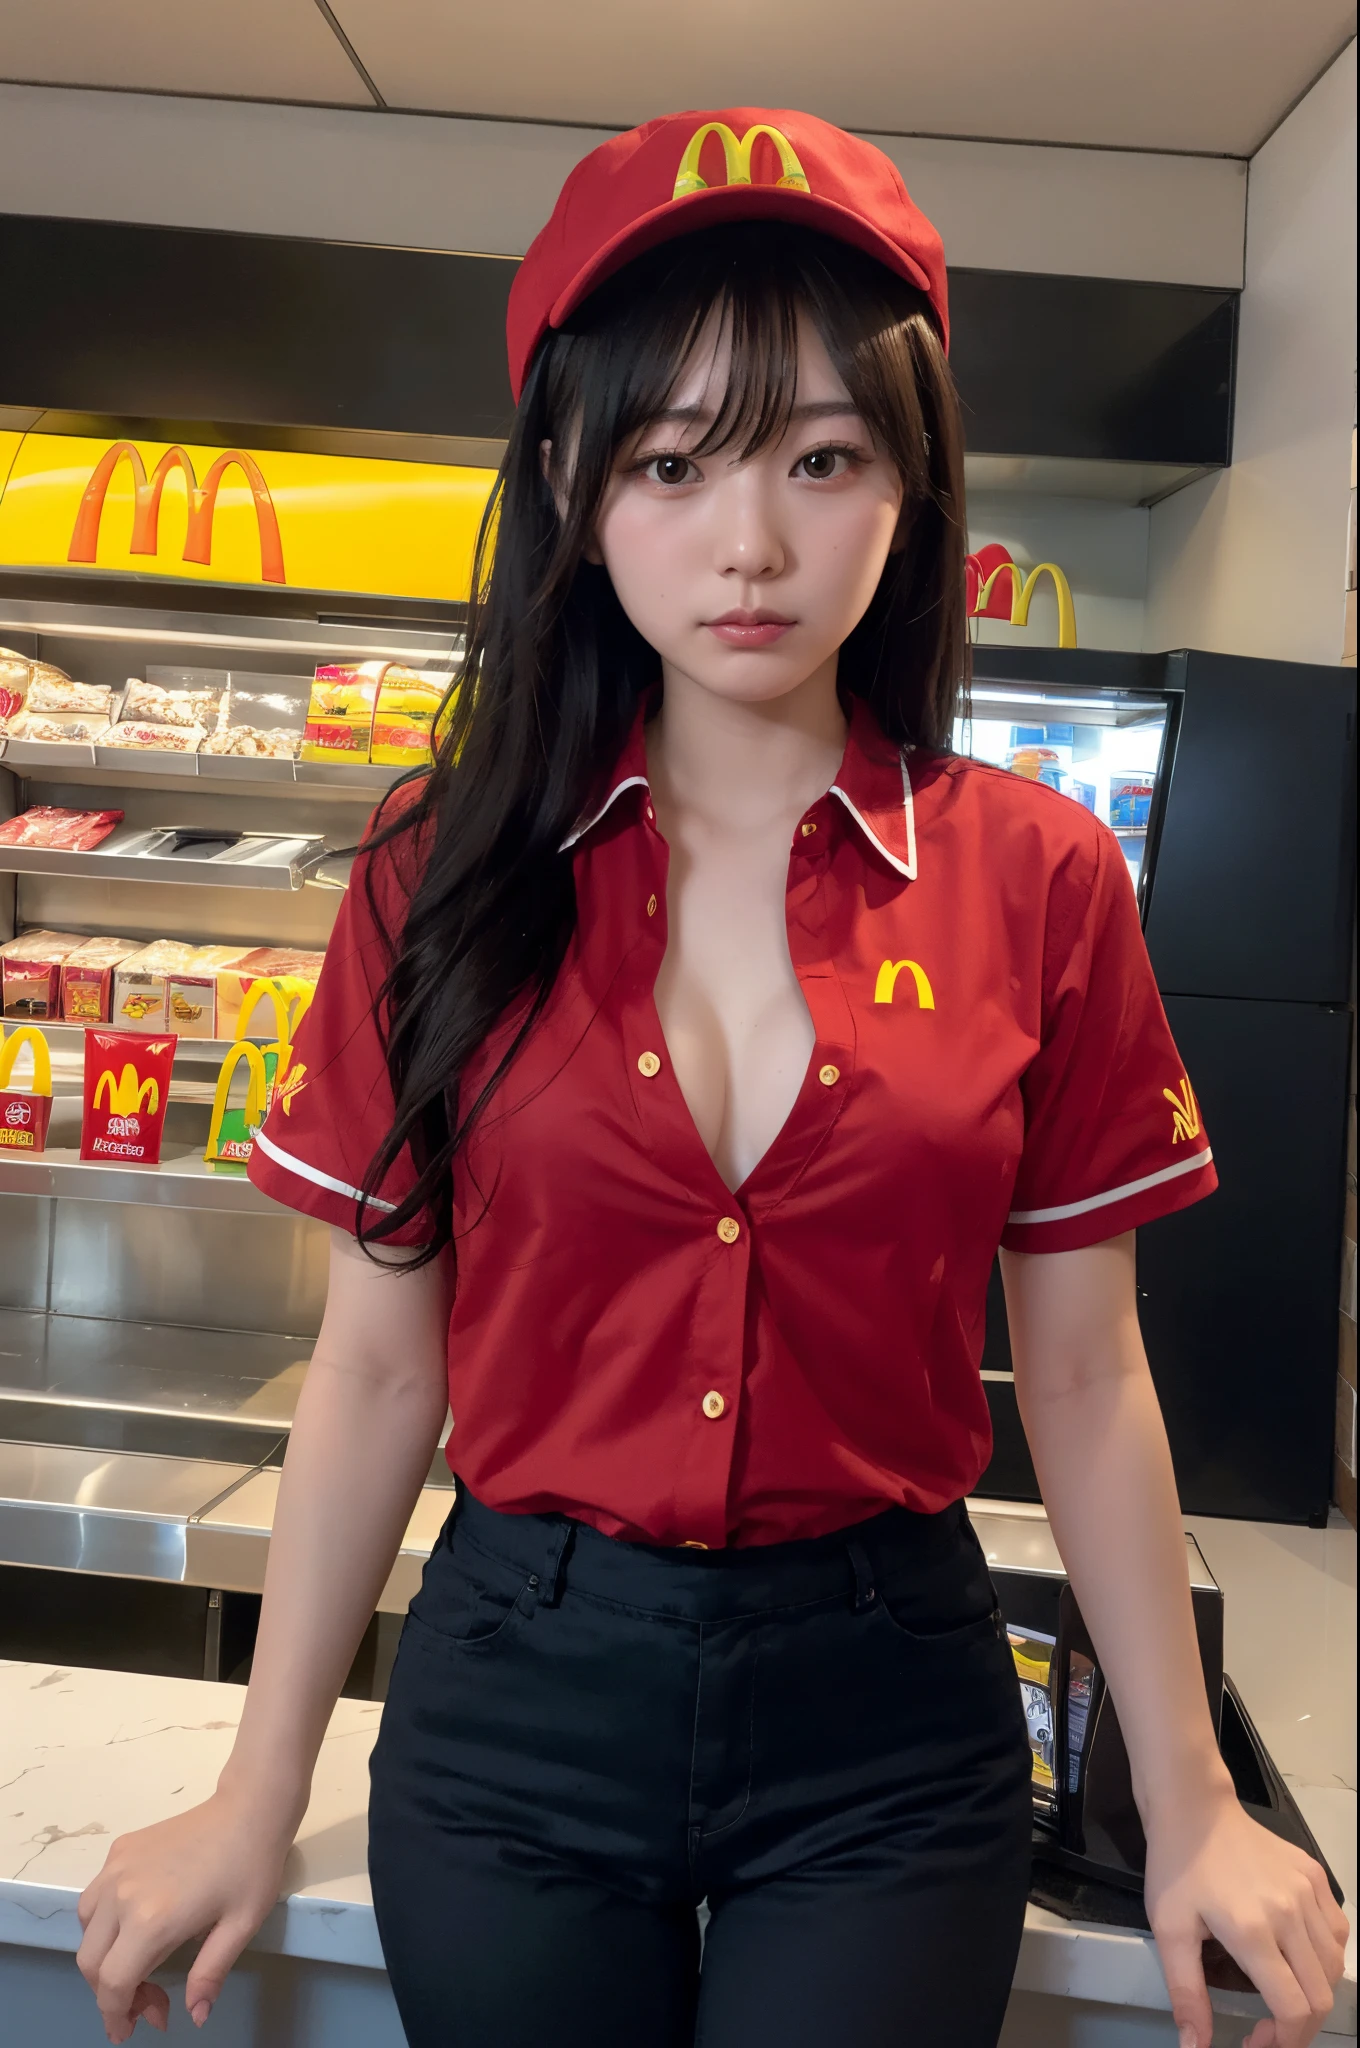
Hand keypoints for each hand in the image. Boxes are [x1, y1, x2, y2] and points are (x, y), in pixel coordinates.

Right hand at [76, 1788, 297, 2042]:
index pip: (113, 1984)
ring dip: (103, 1958)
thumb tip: (194, 2016)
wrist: (249, 1808)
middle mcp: (122, 1895)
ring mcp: (116, 1869)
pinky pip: (95, 1897)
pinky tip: (135, 1925)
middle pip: (91, 1963)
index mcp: (151, 1920)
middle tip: (149, 2002)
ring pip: (86, 1930)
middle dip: (111, 1993)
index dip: (117, 2015)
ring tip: (138, 1965)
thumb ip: (210, 1975)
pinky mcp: (120, 1850)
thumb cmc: (251, 1867)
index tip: (130, 2030)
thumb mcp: (240, 1927)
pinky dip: (102, 1923)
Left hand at [1145, 1785, 1349, 2047]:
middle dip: (1300, 2028)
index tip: (1255, 2043)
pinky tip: (1300, 1958)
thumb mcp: (1169, 1930)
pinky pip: (1336, 1931)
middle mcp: (1290, 1913)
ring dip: (1315, 1993)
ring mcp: (1308, 1891)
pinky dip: (1326, 1957)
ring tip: (1284, 1997)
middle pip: (1320, 1995)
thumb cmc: (1176, 1868)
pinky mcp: (1314, 1874)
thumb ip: (1186, 1993)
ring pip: (1334, 1966)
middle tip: (1270, 2030)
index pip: (1293, 2008)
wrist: (1193, 1808)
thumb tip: (1194, 2047)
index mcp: (1253, 1930)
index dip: (1281, 2042)